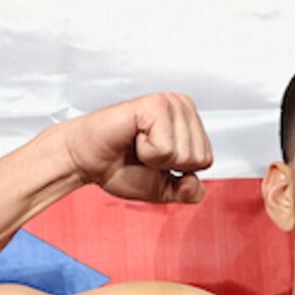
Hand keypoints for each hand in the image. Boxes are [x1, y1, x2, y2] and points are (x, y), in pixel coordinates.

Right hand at [56, 93, 210, 204]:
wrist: (87, 161)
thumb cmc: (120, 167)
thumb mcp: (163, 188)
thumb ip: (187, 191)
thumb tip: (196, 185)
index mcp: (190, 122)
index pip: (206, 161)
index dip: (177, 171)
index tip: (153, 159)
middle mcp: (183, 107)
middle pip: (199, 158)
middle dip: (167, 166)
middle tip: (143, 152)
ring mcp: (170, 103)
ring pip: (183, 154)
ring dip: (155, 159)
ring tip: (137, 144)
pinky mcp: (155, 105)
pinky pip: (165, 148)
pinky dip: (146, 152)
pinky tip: (133, 138)